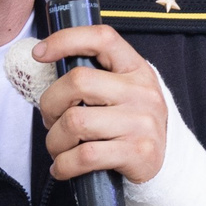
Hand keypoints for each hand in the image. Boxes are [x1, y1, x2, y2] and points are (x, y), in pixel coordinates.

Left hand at [34, 24, 168, 185]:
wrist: (165, 162)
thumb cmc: (130, 124)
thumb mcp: (122, 92)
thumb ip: (93, 79)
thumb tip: (46, 78)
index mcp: (135, 69)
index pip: (102, 39)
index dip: (66, 40)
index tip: (40, 54)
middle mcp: (141, 91)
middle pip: (78, 81)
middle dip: (50, 104)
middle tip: (51, 119)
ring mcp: (141, 122)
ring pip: (75, 122)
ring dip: (54, 140)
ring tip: (58, 147)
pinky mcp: (137, 152)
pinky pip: (85, 156)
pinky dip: (63, 164)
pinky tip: (63, 166)